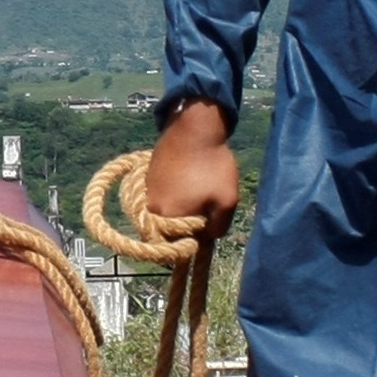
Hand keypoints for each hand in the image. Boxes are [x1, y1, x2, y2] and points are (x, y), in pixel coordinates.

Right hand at [146, 100, 240, 237]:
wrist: (194, 128)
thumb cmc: (213, 166)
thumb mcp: (228, 201)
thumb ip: (219, 227)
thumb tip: (209, 236)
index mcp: (168, 218)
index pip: (174, 247)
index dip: (190, 245)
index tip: (203, 233)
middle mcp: (152, 208)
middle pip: (166, 231)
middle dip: (183, 228)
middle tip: (202, 213)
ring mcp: (148, 191)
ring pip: (161, 213)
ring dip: (177, 211)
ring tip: (196, 195)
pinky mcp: (148, 176)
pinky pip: (158, 197)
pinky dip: (171, 196)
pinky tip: (187, 184)